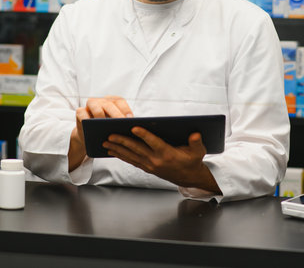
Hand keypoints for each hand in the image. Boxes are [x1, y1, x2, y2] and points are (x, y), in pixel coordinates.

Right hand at [68, 96, 132, 171]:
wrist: (89, 135)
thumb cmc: (107, 130)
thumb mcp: (115, 126)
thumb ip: (122, 124)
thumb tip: (132, 127)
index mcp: (113, 101)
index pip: (120, 102)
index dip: (125, 110)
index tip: (130, 119)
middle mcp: (102, 100)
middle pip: (109, 105)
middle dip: (116, 115)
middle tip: (121, 124)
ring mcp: (90, 104)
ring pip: (96, 107)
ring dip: (101, 116)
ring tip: (105, 127)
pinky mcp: (80, 111)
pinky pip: (82, 113)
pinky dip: (87, 120)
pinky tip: (91, 127)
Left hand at [102, 128, 220, 192]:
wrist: (189, 177)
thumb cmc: (193, 160)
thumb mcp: (198, 151)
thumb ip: (196, 142)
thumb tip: (196, 134)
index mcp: (167, 154)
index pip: (153, 142)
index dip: (144, 134)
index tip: (134, 127)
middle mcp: (156, 160)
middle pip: (137, 149)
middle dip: (122, 142)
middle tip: (110, 135)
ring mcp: (150, 165)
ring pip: (131, 156)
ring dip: (117, 149)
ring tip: (105, 142)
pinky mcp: (147, 167)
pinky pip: (131, 161)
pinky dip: (121, 156)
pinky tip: (112, 150)